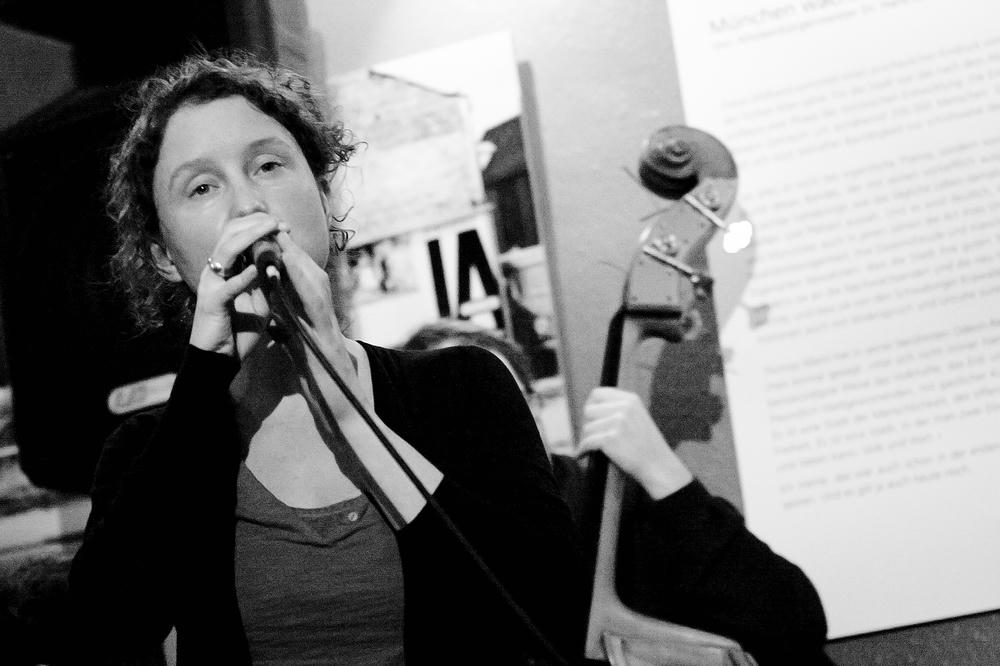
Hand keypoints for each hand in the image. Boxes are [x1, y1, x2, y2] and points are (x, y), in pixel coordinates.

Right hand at [190, 214, 284, 355]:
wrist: (221, 359)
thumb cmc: (238, 330)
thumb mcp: (258, 301)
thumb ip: (265, 282)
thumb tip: (278, 262)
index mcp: (225, 269)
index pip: (236, 235)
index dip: (257, 225)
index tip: (282, 224)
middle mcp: (215, 272)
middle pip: (229, 235)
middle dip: (255, 224)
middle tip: (278, 222)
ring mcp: (211, 285)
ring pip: (226, 252)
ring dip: (249, 239)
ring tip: (269, 231)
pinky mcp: (212, 303)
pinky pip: (227, 287)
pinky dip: (243, 277)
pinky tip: (258, 268)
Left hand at [272, 231, 371, 413]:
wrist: (345, 414)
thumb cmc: (325, 388)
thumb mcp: (301, 356)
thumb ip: (289, 336)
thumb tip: (274, 321)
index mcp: (316, 322)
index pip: (299, 285)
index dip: (284, 259)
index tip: (267, 237)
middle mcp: (325, 319)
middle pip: (309, 277)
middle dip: (290, 250)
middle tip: (272, 224)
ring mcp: (329, 328)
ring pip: (315, 286)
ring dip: (297, 260)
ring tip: (280, 237)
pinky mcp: (328, 341)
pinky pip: (316, 309)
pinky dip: (304, 288)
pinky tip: (292, 273)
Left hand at [576, 387, 693, 499]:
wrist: (658, 466)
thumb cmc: (647, 446)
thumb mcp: (638, 417)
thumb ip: (619, 409)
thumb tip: (590, 408)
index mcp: (630, 399)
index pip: (598, 393)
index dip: (590, 405)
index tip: (589, 417)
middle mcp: (624, 407)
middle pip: (589, 410)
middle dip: (587, 423)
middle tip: (591, 435)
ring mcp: (617, 422)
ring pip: (587, 428)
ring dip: (587, 439)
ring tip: (592, 448)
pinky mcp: (610, 438)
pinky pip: (587, 442)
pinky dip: (583, 450)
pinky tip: (583, 454)